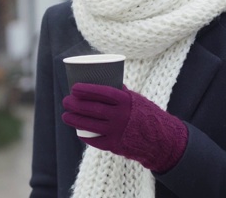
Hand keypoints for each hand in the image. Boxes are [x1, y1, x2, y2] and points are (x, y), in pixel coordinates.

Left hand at [61, 83, 187, 172]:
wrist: (160, 139)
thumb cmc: (145, 114)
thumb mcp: (135, 99)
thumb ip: (120, 92)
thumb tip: (104, 79)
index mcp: (125, 101)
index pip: (102, 93)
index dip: (86, 90)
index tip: (74, 87)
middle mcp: (120, 116)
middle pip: (92, 109)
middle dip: (75, 104)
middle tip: (66, 101)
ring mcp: (116, 131)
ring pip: (89, 125)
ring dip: (74, 119)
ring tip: (65, 115)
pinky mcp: (114, 145)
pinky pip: (95, 140)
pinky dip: (85, 135)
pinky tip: (78, 131)